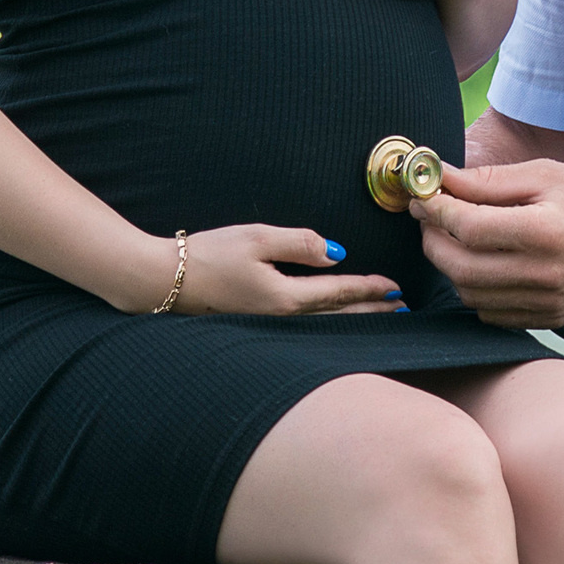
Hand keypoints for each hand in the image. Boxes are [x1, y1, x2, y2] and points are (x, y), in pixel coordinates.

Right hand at [162, 223, 403, 316]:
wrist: (163, 281)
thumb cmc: (209, 255)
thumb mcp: (256, 238)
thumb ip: (299, 243)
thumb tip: (336, 252)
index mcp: (285, 298)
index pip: (338, 293)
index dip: (369, 289)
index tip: (395, 288)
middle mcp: (281, 319)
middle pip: (336, 316)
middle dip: (370, 311)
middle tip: (400, 309)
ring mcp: (268, 326)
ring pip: (321, 324)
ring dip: (351, 318)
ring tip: (376, 315)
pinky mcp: (256, 324)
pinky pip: (302, 325)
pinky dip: (326, 321)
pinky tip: (330, 317)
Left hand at [410, 161, 563, 328]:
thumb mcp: (546, 175)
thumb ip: (489, 181)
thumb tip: (441, 178)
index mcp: (544, 231)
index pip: (468, 227)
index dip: (436, 211)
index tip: (423, 197)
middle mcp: (543, 274)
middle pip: (460, 266)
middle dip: (433, 240)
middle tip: (430, 218)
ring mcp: (545, 303)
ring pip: (469, 294)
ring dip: (450, 266)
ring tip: (454, 238)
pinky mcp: (547, 319)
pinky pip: (490, 313)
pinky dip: (475, 290)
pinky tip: (482, 264)